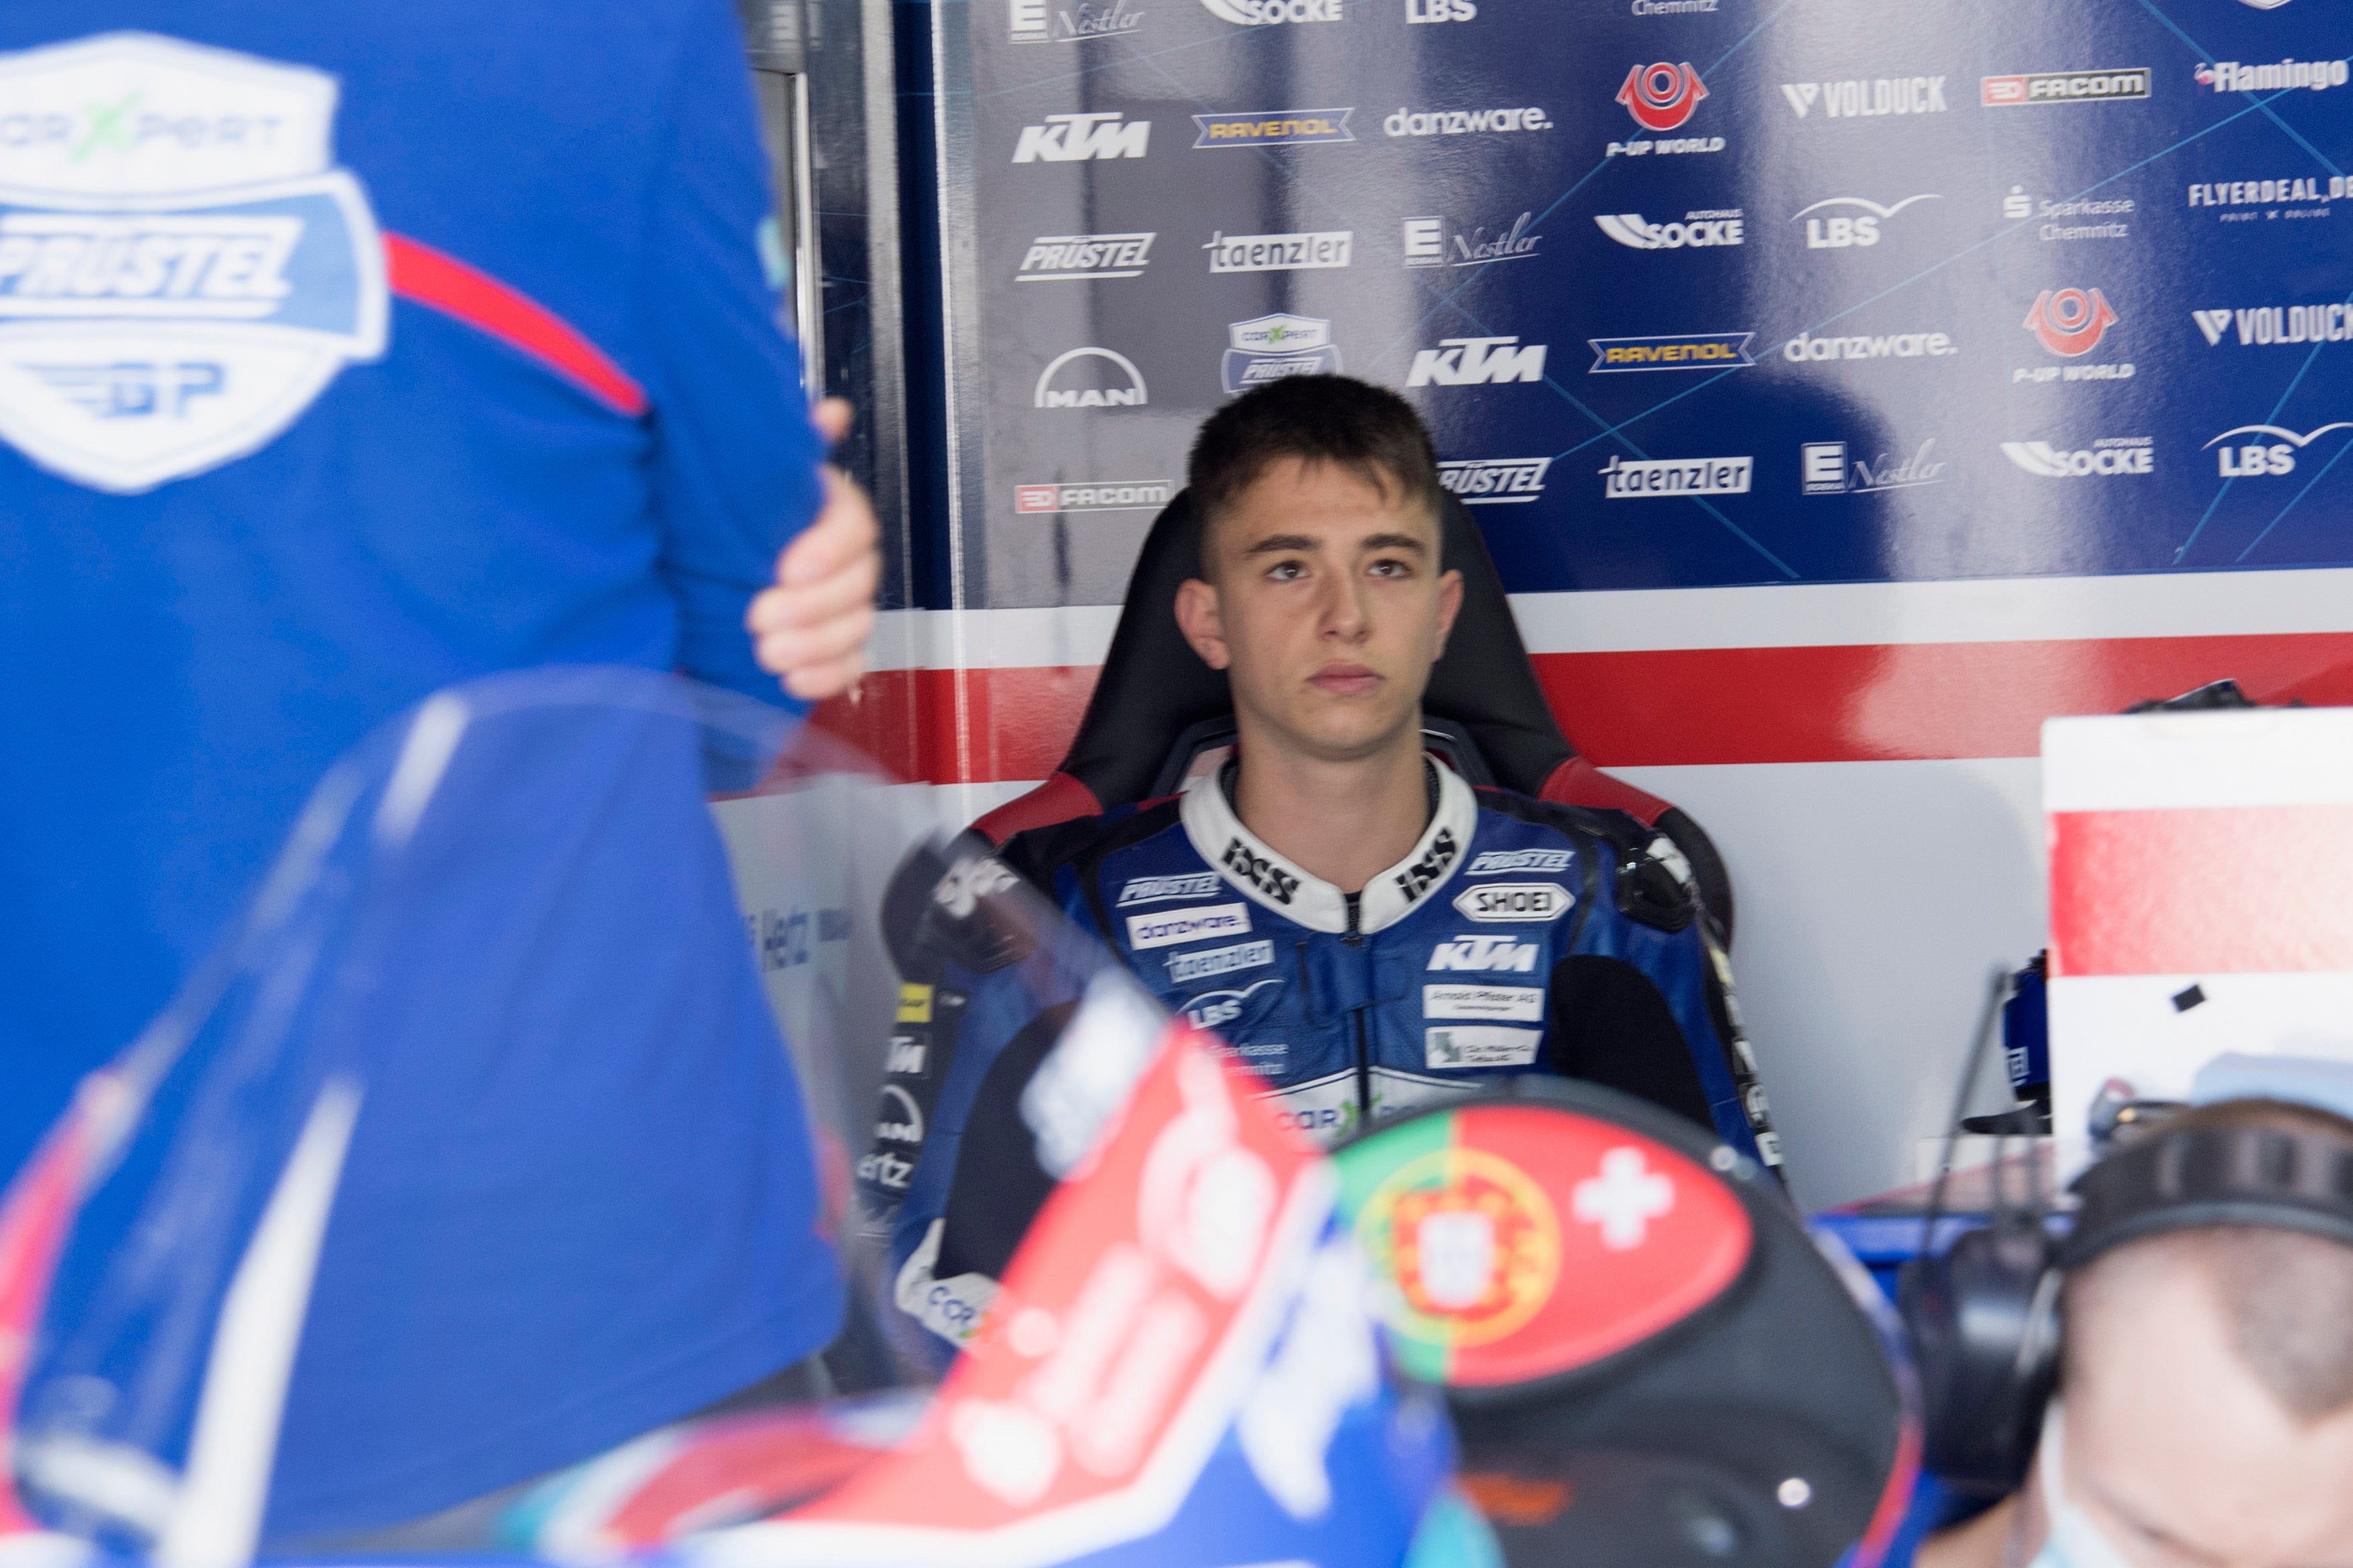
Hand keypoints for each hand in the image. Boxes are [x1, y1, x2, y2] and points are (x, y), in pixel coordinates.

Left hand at [748, 398, 879, 700]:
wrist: (694, 576)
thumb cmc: (730, 520)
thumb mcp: (747, 479)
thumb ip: (787, 451)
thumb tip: (830, 412)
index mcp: (830, 512)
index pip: (856, 527)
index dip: (829, 549)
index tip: (786, 568)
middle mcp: (844, 560)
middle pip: (860, 584)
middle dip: (812, 607)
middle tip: (759, 617)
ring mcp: (842, 606)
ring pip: (857, 627)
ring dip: (816, 645)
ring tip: (767, 653)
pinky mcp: (833, 648)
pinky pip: (851, 666)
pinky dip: (825, 677)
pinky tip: (791, 680)